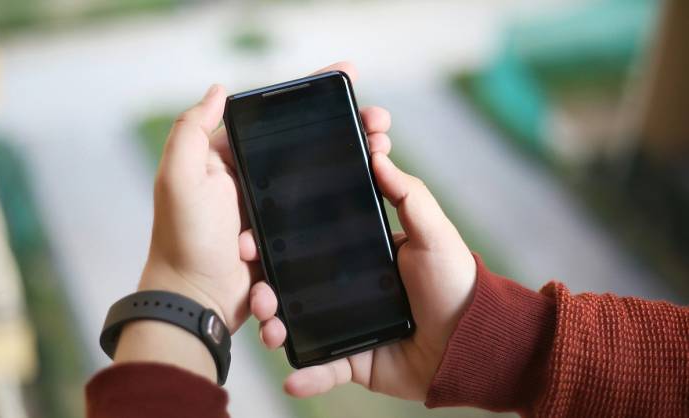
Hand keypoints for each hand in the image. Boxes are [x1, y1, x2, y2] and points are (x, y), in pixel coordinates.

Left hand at [115, 62, 403, 380]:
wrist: (197, 300)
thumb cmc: (184, 238)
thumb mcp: (179, 177)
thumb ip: (191, 130)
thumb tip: (218, 89)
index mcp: (229, 158)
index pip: (278, 118)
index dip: (314, 96)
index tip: (349, 77)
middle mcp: (253, 178)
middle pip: (308, 142)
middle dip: (346, 125)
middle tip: (378, 121)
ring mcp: (273, 208)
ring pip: (321, 174)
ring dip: (354, 157)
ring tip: (383, 147)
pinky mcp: (288, 236)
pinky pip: (321, 210)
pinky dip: (346, 195)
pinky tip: (374, 182)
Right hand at [248, 75, 476, 399]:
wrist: (471, 345)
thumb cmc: (457, 284)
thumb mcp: (434, 233)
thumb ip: (409, 195)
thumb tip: (380, 156)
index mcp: (356, 253)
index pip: (306, 240)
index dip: (276, 236)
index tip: (252, 233)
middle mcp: (342, 286)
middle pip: (290, 283)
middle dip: (262, 283)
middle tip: (253, 285)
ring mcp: (343, 323)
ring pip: (296, 323)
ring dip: (274, 326)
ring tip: (270, 329)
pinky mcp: (350, 358)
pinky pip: (322, 367)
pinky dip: (306, 374)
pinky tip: (292, 376)